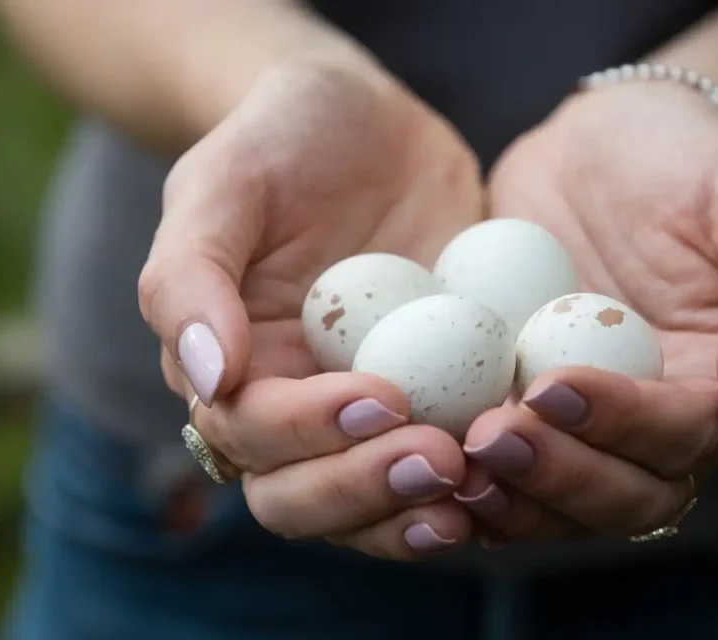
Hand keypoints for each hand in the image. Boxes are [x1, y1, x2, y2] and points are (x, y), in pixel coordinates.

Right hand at [139, 56, 482, 558]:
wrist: (363, 121)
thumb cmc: (277, 142)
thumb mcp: (221, 184)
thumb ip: (190, 277)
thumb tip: (211, 380)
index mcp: (235, 370)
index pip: (253, 436)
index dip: (311, 432)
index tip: (382, 395)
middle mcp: (298, 408)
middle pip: (307, 498)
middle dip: (369, 491)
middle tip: (442, 461)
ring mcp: (373, 410)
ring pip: (377, 503)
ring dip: (424, 508)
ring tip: (485, 485)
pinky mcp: (439, 396)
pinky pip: (452, 459)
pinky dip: (483, 480)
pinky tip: (527, 469)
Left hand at [457, 81, 717, 542]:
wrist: (611, 145)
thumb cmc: (696, 162)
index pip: (687, 438)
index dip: (624, 425)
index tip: (552, 384)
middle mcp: (661, 427)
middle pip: (624, 496)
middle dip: (559, 476)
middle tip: (489, 435)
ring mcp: (590, 426)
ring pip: (563, 503)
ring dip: (510, 497)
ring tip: (450, 460)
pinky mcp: (529, 410)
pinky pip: (507, 468)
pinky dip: (473, 479)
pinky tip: (420, 458)